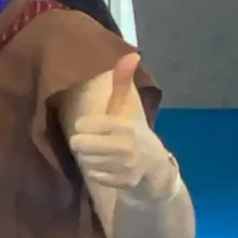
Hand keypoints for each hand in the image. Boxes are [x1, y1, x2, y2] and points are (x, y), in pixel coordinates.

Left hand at [70, 55, 166, 193]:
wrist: (156, 167)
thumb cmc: (134, 131)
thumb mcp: (127, 107)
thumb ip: (123, 81)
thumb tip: (133, 53)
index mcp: (124, 125)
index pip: (84, 126)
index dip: (83, 126)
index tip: (91, 126)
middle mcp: (126, 146)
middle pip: (81, 146)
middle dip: (83, 145)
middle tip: (93, 143)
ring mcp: (127, 167)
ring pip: (87, 162)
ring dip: (89, 159)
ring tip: (102, 155)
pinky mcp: (126, 184)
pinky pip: (96, 177)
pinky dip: (98, 173)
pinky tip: (108, 168)